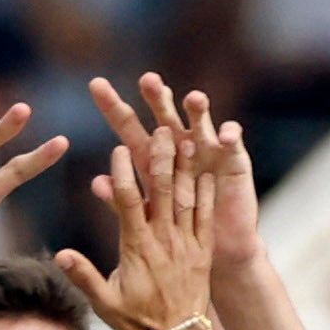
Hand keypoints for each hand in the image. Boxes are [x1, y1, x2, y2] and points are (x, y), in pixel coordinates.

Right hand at [58, 129, 218, 329]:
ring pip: (186, 199)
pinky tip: (207, 173)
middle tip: (162, 129)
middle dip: (160, 158)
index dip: (123, 173)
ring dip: (185, 168)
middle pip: (161, 191)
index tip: (119, 148)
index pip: (127, 201)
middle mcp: (163, 241)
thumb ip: (83, 276)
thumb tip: (60, 255)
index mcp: (136, 248)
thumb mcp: (105, 303)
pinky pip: (206, 218)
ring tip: (186, 139)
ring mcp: (186, 245)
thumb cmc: (138, 322)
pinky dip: (207, 194)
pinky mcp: (203, 252)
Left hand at [95, 76, 264, 276]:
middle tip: (148, 81)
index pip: (128, 125)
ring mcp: (206, 147)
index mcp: (151, 156)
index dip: (113, 106)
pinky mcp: (233, 157)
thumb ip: (122, 200)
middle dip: (156, 97)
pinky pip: (232, 141)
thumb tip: (96, 184)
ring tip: (194, 99)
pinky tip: (224, 136)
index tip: (96, 84)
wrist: (219, 248)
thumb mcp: (147, 217)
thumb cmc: (178, 232)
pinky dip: (229, 135)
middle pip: (163, 114)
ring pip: (199, 121)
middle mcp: (178, 143)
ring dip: (197, 109)